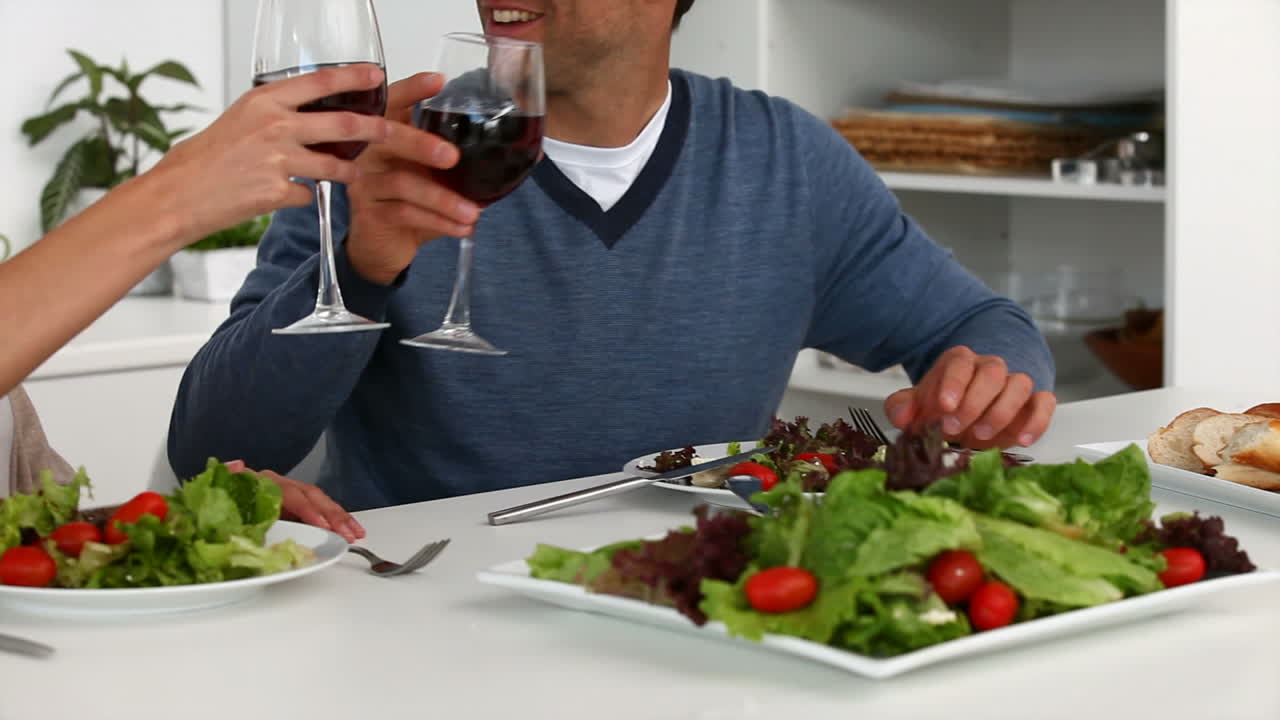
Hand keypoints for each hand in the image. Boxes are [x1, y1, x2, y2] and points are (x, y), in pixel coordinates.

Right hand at [148, 64, 391, 242]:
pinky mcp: (278, 193)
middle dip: (376, 129)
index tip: (376, 76)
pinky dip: (306, 196)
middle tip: (391, 131)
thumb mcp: (239, 120)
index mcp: (263, 102)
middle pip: (343, 124)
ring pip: (335, 165)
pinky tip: (292, 195)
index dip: (354, 78)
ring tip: (354, 173)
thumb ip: (275, 116)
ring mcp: (278, 161)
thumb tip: (307, 116)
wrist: (177, 195)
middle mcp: (274, 127)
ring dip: (350, 171)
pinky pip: (309, 195)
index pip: (321, 82)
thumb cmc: (203, 160)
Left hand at [224, 460, 365, 542]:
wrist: (218, 505)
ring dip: (341, 518)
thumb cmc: (222, 504)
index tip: (322, 525)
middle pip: (312, 496)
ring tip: (356, 534)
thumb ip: (230, 481)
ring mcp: (290, 494)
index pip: (291, 494)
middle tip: (348, 533)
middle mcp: (280, 484)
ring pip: (321, 502)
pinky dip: (337, 520)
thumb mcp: (222, 493)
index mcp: (263, 482)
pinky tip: (350, 531)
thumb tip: (236, 465)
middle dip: (334, 515)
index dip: (308, 509)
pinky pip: (321, 510)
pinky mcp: (296, 507)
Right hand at [345, 72, 483, 284]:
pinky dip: (438, 221)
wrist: (385, 245)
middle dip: (422, 144)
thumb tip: (520, 152)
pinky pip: (404, 213)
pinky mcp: (369, 212)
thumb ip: (459, 162)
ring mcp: (365, 182)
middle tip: (453, 157)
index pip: (394, 102)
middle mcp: (371, 153)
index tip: (438, 80)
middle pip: (390, 137)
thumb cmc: (412, 203)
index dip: (412, 89)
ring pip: (403, 183)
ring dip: (444, 199)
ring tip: (473, 213)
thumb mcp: (436, 177)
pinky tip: (462, 228)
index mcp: (389, 135)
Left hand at [883, 346, 1056, 448]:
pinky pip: (1045, 403)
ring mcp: (1013, 385)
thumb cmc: (941, 409)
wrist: (965, 414)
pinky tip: (1022, 440)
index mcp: (959, 363)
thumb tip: (902, 415)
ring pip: (1020, 384)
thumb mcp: (916, 407)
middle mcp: (989, 368)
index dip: (954, 383)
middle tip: (954, 428)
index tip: (944, 405)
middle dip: (974, 401)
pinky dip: (1037, 420)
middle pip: (992, 372)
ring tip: (981, 437)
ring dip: (1002, 412)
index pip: (960, 363)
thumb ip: (902, 407)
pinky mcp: (1033, 404)